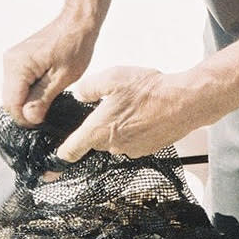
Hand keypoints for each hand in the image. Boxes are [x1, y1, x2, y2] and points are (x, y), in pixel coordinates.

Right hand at [1, 16, 100, 125]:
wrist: (77, 23)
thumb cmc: (74, 44)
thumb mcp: (62, 77)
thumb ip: (43, 99)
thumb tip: (29, 117)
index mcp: (18, 66)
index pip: (12, 104)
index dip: (26, 118)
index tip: (41, 123)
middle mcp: (10, 62)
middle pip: (10, 99)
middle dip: (26, 110)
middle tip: (47, 113)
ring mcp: (13, 60)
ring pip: (14, 92)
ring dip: (28, 100)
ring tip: (49, 98)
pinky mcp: (20, 60)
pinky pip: (19, 83)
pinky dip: (30, 91)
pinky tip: (46, 89)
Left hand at [53, 67, 189, 162]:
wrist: (184, 102)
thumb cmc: (149, 90)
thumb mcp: (112, 78)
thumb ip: (88, 88)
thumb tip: (79, 94)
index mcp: (98, 130)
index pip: (70, 151)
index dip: (60, 155)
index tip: (53, 161)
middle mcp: (112, 145)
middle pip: (93, 142)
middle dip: (96, 128)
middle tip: (107, 107)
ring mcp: (131, 150)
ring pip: (114, 140)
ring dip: (117, 128)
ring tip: (131, 107)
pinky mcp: (147, 149)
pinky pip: (132, 141)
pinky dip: (134, 130)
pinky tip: (143, 114)